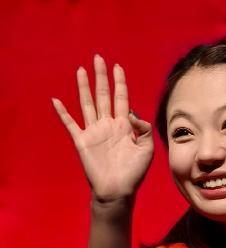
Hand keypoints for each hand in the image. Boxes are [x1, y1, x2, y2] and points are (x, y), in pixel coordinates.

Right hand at [52, 53, 153, 202]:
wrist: (118, 189)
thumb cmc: (134, 172)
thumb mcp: (147, 149)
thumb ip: (144, 128)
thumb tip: (132, 112)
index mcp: (124, 126)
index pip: (122, 98)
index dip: (120, 83)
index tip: (118, 67)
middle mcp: (108, 125)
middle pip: (103, 95)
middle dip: (101, 77)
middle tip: (99, 58)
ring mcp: (94, 131)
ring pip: (87, 103)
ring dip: (83, 87)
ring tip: (81, 70)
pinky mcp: (82, 141)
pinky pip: (70, 123)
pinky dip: (63, 112)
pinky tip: (56, 100)